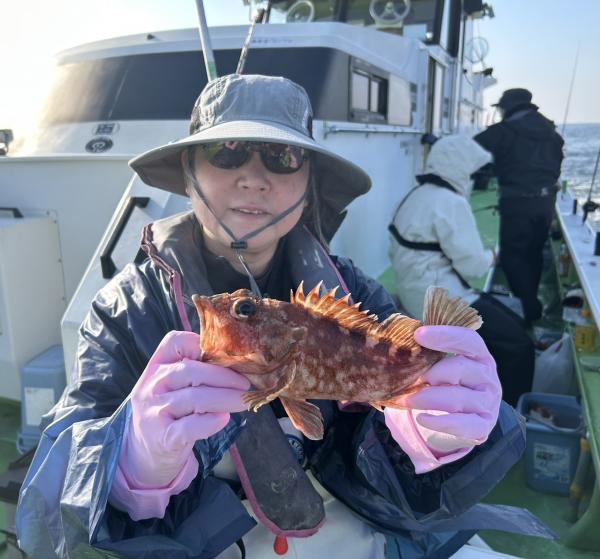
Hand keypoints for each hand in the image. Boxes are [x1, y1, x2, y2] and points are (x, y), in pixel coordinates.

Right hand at [120, 331, 249, 488]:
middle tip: (246, 384)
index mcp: (157, 366)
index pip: (175, 342)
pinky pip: (188, 427)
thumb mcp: (173, 386)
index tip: (227, 356)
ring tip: (244, 401)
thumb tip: (238, 364)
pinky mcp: (162, 438)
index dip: (203, 344)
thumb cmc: (170, 411)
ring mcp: (154, 412)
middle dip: (224, 376)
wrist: (143, 453)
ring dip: (225, 398)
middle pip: (190, 370)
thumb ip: (196, 370)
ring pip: (193, 398)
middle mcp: (152, 385)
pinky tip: (224, 419)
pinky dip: (209, 422)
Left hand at [384, 325, 501, 472]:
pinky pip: (461, 424)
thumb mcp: (444, 364)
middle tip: (407, 378)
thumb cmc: (450, 382)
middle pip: (459, 368)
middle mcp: (488, 377)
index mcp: (480, 355)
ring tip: (405, 399)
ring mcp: (488, 402)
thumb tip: (399, 346)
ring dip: (426, 398)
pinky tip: (422, 418)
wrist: (466, 416)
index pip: (468, 340)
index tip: (418, 334)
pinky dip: (440, 422)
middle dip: (429, 372)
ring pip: (456, 398)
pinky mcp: (483, 426)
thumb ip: (430, 354)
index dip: (445, 335)